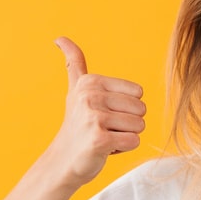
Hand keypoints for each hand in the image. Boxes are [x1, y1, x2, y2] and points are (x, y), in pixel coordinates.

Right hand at [47, 36, 145, 185]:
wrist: (62, 161)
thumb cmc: (77, 127)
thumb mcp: (75, 91)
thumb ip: (73, 63)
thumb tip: (60, 38)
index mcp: (91, 82)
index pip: (138, 93)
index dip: (126, 108)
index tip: (103, 115)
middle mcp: (90, 96)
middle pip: (141, 109)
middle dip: (127, 124)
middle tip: (104, 129)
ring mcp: (94, 117)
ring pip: (139, 126)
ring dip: (125, 137)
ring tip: (103, 137)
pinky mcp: (99, 139)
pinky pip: (133, 141)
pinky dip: (123, 149)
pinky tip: (104, 149)